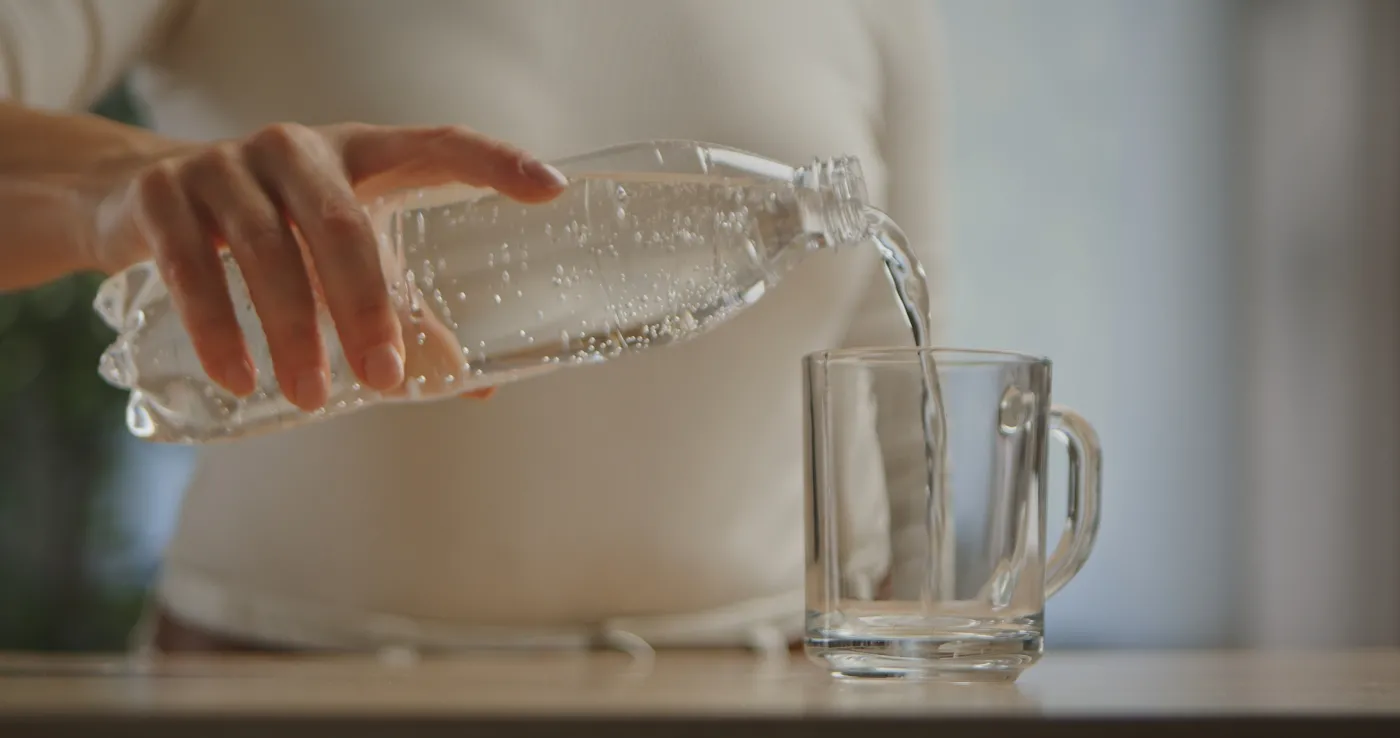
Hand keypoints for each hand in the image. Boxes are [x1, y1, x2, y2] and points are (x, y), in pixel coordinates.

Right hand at [87, 123, 565, 409]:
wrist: (142, 199)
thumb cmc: (278, 231)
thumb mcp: (343, 258)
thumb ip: (404, 312)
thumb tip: (470, 385)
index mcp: (362, 154)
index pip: (439, 144)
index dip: (495, 161)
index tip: (551, 189)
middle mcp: (298, 149)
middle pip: (343, 226)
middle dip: (366, 308)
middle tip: (383, 380)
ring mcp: (226, 166)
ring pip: (267, 250)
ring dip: (292, 331)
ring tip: (311, 397)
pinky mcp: (163, 196)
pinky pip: (192, 266)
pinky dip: (217, 327)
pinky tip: (238, 378)